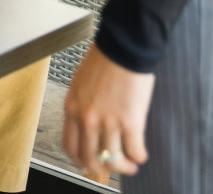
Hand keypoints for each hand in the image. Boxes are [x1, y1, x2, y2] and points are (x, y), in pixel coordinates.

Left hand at [63, 43, 153, 182]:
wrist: (125, 44)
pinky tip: (141, 154)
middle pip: (90, 159)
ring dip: (123, 167)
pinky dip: (139, 157)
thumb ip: (81, 104)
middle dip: (102, 168)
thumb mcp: (81, 82)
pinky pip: (134, 151)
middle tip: (112, 167)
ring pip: (113, 160)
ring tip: (131, 164)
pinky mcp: (130, 122)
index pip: (70, 147)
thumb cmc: (106, 57)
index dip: (81, 160)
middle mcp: (87, 119)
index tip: (89, 162)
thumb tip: (87, 123)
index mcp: (73, 107)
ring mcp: (108, 122)